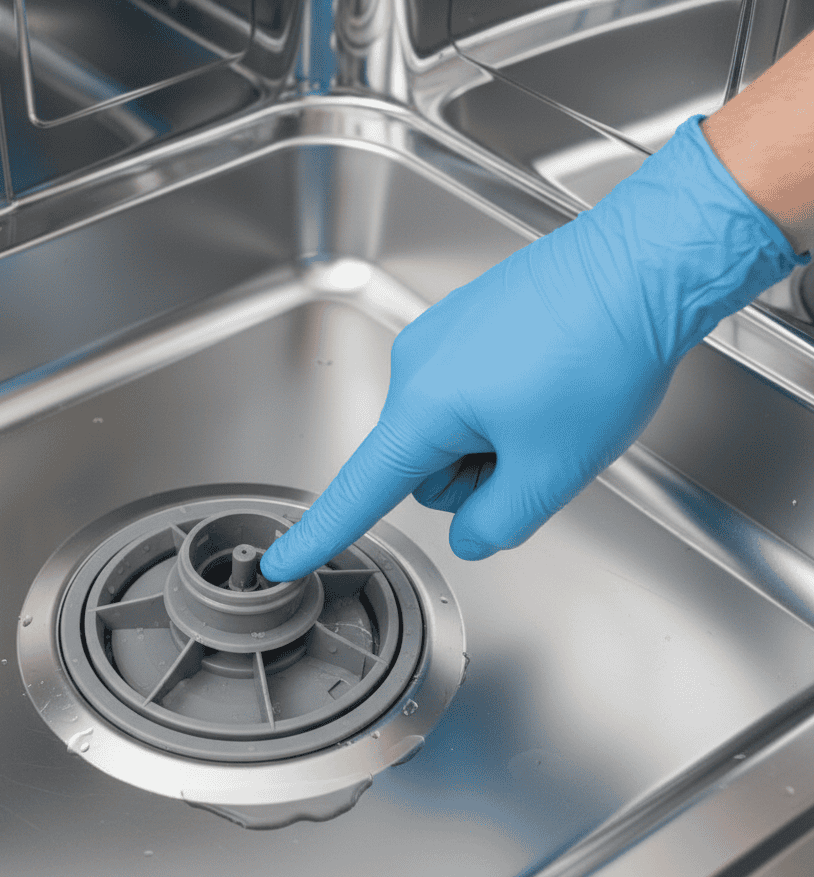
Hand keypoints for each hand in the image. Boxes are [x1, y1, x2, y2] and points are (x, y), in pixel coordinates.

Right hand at [261, 115, 804, 581]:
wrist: (646, 262)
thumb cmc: (602, 350)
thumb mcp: (553, 470)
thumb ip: (497, 524)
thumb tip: (473, 534)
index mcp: (425, 406)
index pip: (363, 488)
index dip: (322, 532)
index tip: (286, 559)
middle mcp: (418, 365)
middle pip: (422, 464)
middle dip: (472, 475)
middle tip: (537, 452)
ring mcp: (443, 336)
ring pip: (448, 427)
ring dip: (492, 439)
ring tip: (551, 410)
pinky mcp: (469, 321)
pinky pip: (467, 388)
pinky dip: (503, 404)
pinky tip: (552, 384)